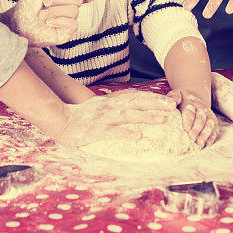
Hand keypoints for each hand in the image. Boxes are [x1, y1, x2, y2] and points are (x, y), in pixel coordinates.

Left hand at [9, 0, 100, 45]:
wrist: (18, 24)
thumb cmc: (27, 6)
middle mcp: (68, 10)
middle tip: (45, 2)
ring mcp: (68, 22)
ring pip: (74, 11)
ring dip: (55, 11)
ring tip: (42, 14)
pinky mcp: (67, 33)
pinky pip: (72, 24)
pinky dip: (58, 20)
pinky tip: (48, 22)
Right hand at [52, 89, 176, 147]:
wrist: (60, 120)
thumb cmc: (81, 116)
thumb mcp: (100, 106)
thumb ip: (115, 106)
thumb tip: (131, 107)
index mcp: (112, 102)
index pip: (136, 96)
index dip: (153, 97)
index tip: (169, 100)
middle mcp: (110, 107)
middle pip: (136, 103)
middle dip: (155, 104)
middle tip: (172, 106)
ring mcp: (103, 118)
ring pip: (128, 115)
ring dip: (146, 117)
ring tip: (162, 120)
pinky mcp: (95, 130)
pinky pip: (113, 131)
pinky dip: (126, 133)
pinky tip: (138, 136)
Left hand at [167, 89, 218, 147]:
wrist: (193, 99)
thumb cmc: (181, 100)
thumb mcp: (176, 95)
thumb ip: (173, 97)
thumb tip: (172, 103)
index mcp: (191, 102)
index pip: (190, 111)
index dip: (188, 120)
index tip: (185, 129)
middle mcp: (202, 108)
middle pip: (200, 119)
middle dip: (196, 129)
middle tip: (192, 138)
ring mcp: (209, 115)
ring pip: (209, 124)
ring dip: (205, 134)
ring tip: (199, 143)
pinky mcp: (214, 122)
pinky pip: (215, 130)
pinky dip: (212, 137)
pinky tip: (207, 144)